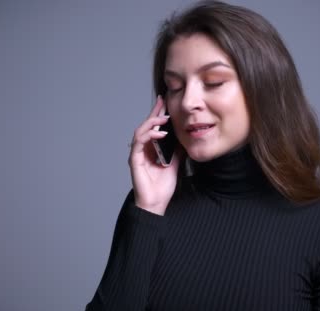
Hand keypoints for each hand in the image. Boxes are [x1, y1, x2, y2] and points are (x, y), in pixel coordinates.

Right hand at [128, 95, 181, 214]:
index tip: (165, 102)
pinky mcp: (134, 160)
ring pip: (141, 131)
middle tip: (162, 100)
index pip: (155, 128)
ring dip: (152, 122)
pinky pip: (139, 142)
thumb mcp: (175, 163)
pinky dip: (150, 135)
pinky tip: (161, 133)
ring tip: (164, 118)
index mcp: (151, 149)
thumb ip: (177, 150)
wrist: (156, 203)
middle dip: (155, 112)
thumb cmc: (162, 187)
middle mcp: (142, 149)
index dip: (159, 114)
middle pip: (147, 125)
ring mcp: (137, 154)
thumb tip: (185, 136)